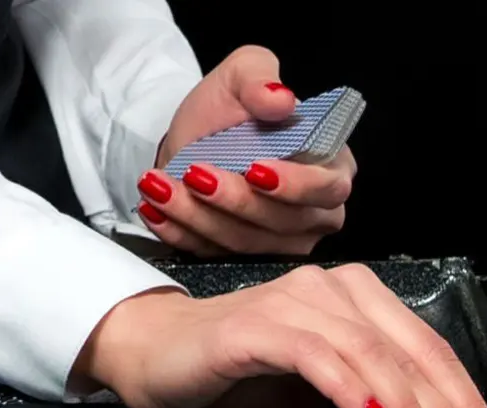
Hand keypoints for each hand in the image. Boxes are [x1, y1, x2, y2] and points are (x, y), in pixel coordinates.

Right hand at [75, 264, 486, 407]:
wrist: (151, 355)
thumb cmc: (235, 375)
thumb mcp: (318, 393)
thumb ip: (372, 401)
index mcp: (355, 298)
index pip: (428, 347)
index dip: (466, 399)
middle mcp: (331, 287)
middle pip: (411, 348)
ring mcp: (294, 300)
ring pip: (372, 351)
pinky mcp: (256, 326)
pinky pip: (318, 355)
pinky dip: (353, 389)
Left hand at [135, 45, 358, 255]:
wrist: (192, 137)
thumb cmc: (230, 106)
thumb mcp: (243, 72)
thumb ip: (261, 78)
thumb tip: (281, 99)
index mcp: (331, 165)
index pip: (327, 187)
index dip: (294, 185)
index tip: (254, 169)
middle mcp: (315, 211)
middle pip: (284, 222)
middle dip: (235, 202)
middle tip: (195, 175)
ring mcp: (280, 240)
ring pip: (244, 242)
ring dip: (198, 216)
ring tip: (160, 187)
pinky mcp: (243, 256)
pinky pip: (212, 254)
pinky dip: (180, 233)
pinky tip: (155, 210)